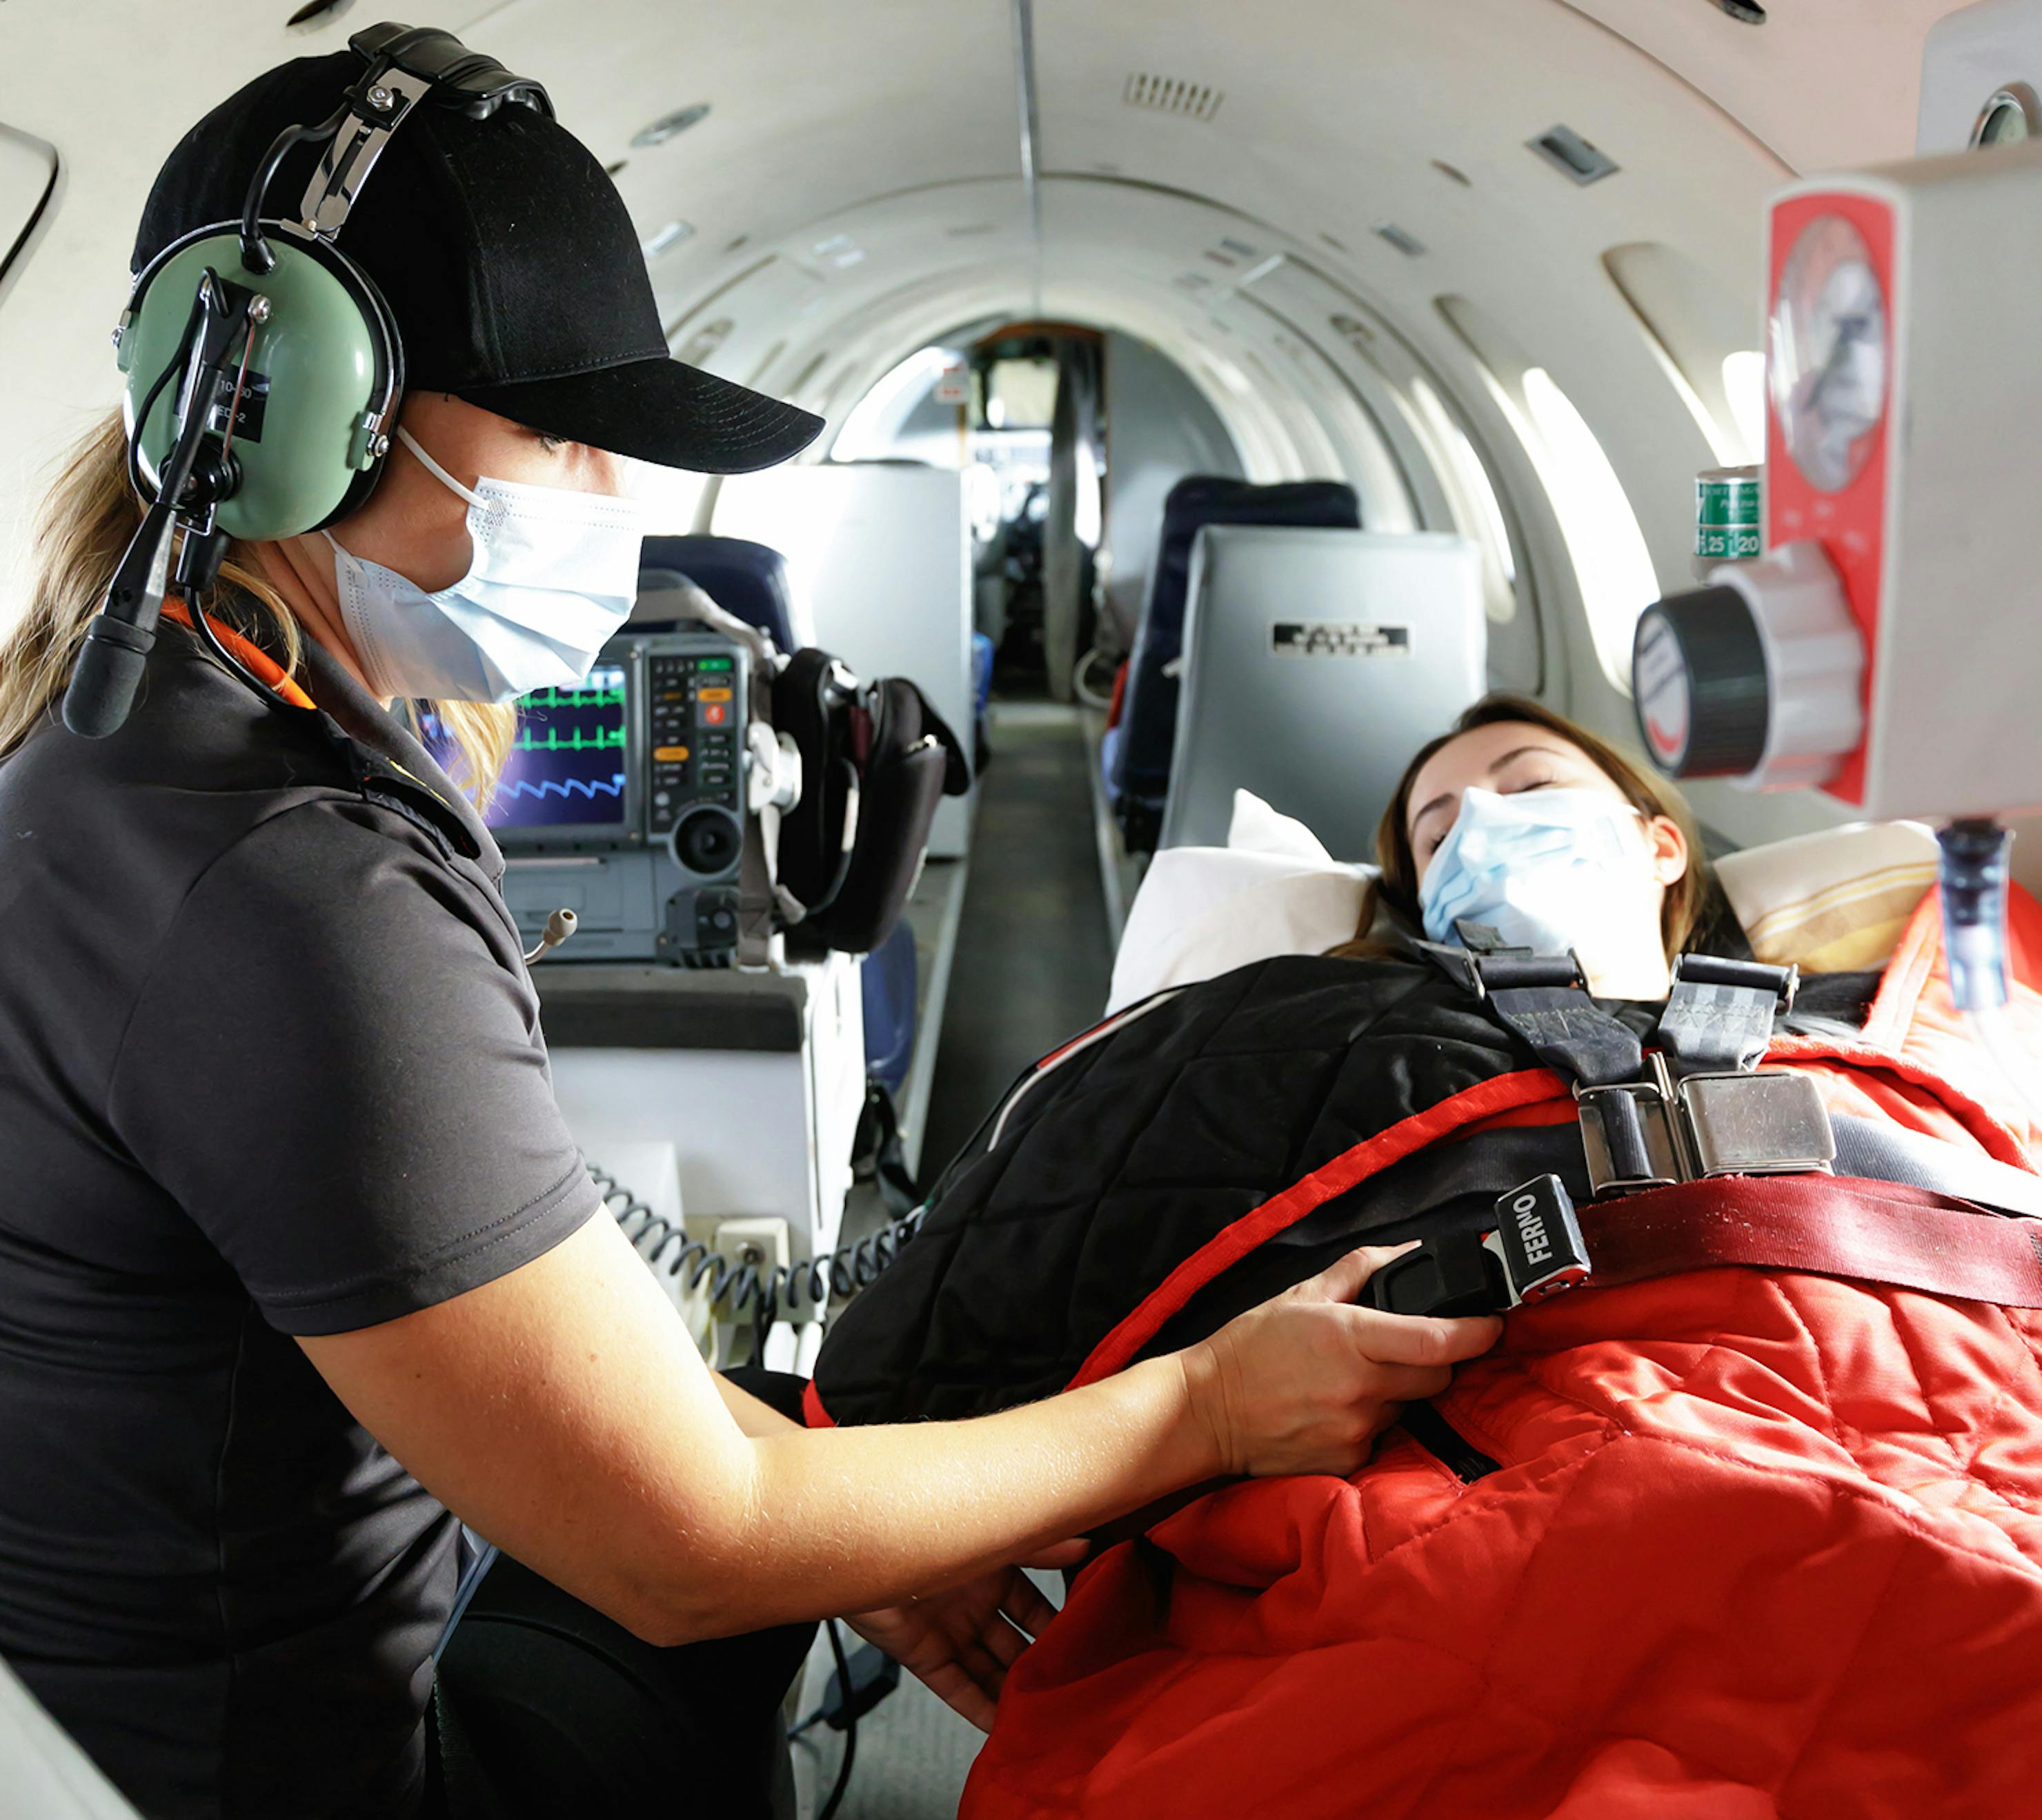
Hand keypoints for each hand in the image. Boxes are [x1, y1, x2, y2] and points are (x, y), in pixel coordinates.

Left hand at [846, 1554, 1075, 1731]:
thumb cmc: (931, 1521)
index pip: (1033, 1607)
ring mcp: (950, 1632)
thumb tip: (1084, 1547)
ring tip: (1044, 1716)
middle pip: (1014, 1644)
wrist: (869, 1535)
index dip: (1055, 1626)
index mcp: (993, 1572)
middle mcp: (973, 1605)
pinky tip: (1001, 1728)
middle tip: (1070, 1688)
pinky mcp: (925, 1656)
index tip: (1085, 1644)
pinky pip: (957, 1688)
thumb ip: (1040, 1547)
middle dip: (1039, 1666)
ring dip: (1013, 1693)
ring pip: (989, 1671)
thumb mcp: (996, 1533)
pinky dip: (978, 1709)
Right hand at [1181, 1243, 1501, 1478]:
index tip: (1493, 1322)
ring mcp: (1355, 1429)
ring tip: (1353, 1379)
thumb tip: (1411, 1251)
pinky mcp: (1348, 1460)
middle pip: (1437, 1376)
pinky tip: (1336, 1409)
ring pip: (1409, 1407)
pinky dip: (1372, 1422)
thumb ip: (1361, 1268)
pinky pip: (1382, 1437)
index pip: (1435, 1339)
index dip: (1476, 1331)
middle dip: (1437, 1359)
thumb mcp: (1301, 1293)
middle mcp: (1359, 1387)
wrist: (1206, 1411)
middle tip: (1408, 1346)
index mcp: (1349, 1337)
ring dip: (1398, 1391)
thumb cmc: (1251, 1348)